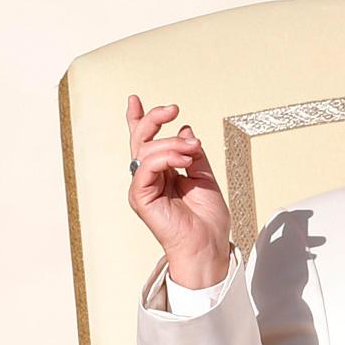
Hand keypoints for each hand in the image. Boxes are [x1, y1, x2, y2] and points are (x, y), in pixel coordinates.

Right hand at [126, 95, 230, 287]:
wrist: (208, 245)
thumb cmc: (207, 219)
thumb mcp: (205, 177)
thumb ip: (194, 155)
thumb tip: (185, 131)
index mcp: (163, 174)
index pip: (146, 143)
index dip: (140, 120)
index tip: (135, 100)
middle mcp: (149, 179)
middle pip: (140, 141)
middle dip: (153, 120)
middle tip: (172, 109)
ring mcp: (144, 188)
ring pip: (144, 151)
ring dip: (171, 143)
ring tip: (192, 148)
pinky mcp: (141, 198)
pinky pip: (145, 169)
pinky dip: (164, 158)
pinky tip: (183, 160)